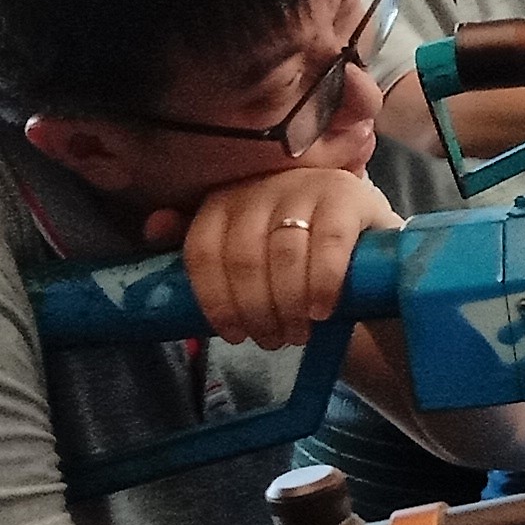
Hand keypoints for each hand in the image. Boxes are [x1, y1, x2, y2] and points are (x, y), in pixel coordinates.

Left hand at [152, 165, 395, 351]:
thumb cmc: (299, 254)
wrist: (373, 248)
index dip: (213, 299)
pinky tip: (321, 311)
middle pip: (242, 256)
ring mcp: (307, 186)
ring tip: (296, 334)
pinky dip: (322, 284)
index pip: (203, 248)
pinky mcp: (349, 195)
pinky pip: (329, 244)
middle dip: (254, 309)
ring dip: (287, 305)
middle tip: (270, 341)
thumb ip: (206, 246)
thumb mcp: (250, 252)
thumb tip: (152, 228)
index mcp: (227, 198)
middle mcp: (262, 184)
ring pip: (283, 254)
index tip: (231, 334)